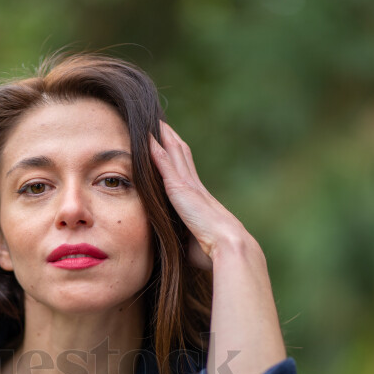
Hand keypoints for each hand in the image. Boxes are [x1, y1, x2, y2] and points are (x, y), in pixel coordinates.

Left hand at [149, 121, 253, 269]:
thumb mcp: (193, 242)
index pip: (186, 172)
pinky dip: (155, 150)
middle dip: (171, 139)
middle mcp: (194, 187)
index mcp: (199, 199)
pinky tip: (146, 137)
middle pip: (181, 155)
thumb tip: (176, 248)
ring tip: (153, 122)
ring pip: (174, 153)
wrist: (227, 245)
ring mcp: (188, 185)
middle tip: (159, 124)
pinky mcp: (180, 188)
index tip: (169, 146)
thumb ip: (183, 238)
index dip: (178, 158)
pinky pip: (164, 164)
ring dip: (163, 137)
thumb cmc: (213, 251)